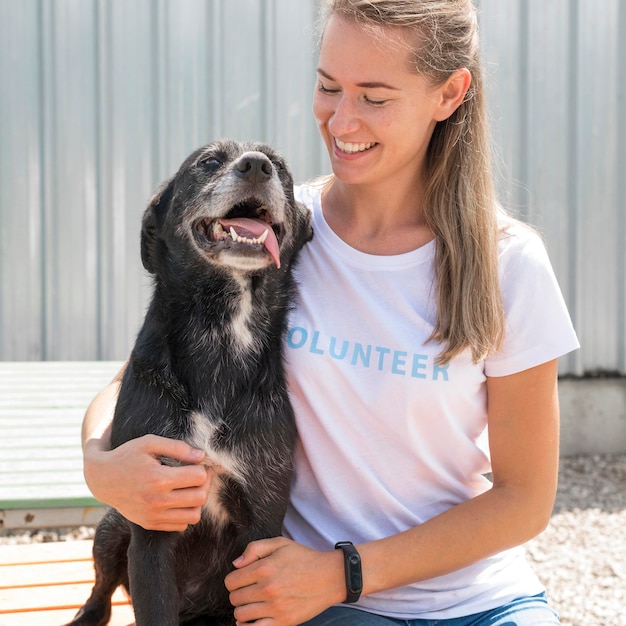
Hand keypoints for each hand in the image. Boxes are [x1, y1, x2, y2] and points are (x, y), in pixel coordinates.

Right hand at [83, 434, 211, 530]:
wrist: (102, 479)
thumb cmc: (128, 456)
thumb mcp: (150, 443)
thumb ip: (178, 448)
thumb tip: (201, 456)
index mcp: (158, 478)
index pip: (199, 477)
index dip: (203, 467)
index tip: (199, 462)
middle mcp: (157, 501)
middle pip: (200, 497)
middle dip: (205, 484)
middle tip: (199, 474)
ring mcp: (153, 516)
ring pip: (194, 515)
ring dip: (197, 501)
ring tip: (190, 488)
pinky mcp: (150, 524)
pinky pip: (181, 525)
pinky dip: (185, 513)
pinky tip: (179, 499)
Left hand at [224, 537, 345, 625]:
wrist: (330, 577)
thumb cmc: (304, 558)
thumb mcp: (280, 543)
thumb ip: (254, 549)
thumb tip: (236, 564)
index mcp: (264, 568)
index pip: (231, 581)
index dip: (234, 580)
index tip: (242, 579)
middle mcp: (267, 589)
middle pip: (234, 598)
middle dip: (238, 594)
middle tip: (249, 590)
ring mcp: (275, 608)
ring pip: (240, 615)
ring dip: (242, 610)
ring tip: (252, 603)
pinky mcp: (283, 622)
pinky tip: (252, 619)